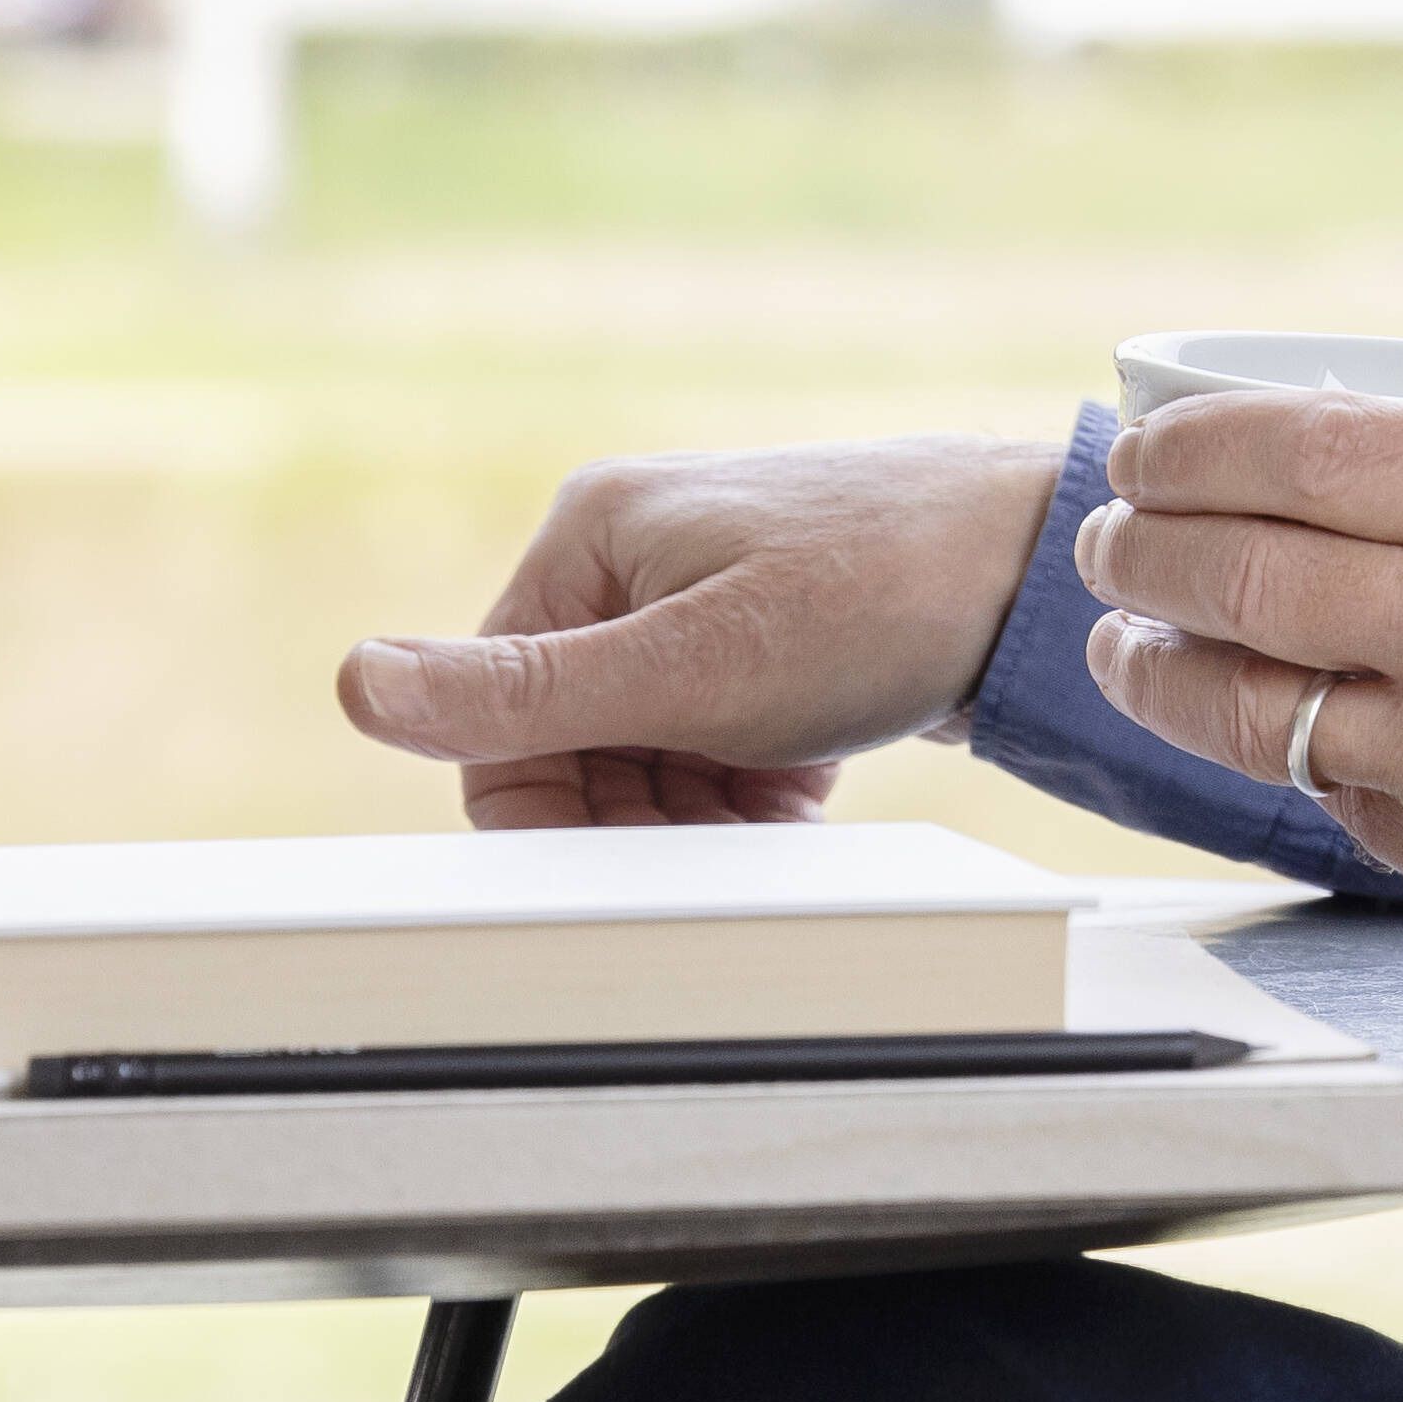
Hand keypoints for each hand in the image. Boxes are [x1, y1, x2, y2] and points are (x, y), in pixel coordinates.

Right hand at [337, 432, 1064, 827]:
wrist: (1045, 571)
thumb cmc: (880, 592)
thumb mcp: (691, 664)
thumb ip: (527, 693)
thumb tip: (357, 684)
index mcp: (589, 539)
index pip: (496, 713)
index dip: (545, 807)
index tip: (617, 862)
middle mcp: (638, 555)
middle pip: (574, 738)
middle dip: (635, 809)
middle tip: (717, 839)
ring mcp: (709, 593)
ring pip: (649, 750)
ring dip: (696, 807)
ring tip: (772, 810)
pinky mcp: (772, 635)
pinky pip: (718, 742)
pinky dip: (749, 788)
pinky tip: (801, 792)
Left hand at [1075, 396, 1402, 1071]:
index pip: (1321, 452)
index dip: (1207, 443)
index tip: (1154, 442)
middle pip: (1249, 571)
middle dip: (1148, 546)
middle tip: (1112, 536)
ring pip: (1253, 703)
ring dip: (1161, 665)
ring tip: (1124, 641)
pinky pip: (1340, 797)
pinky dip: (1287, 758)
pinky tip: (1262, 735)